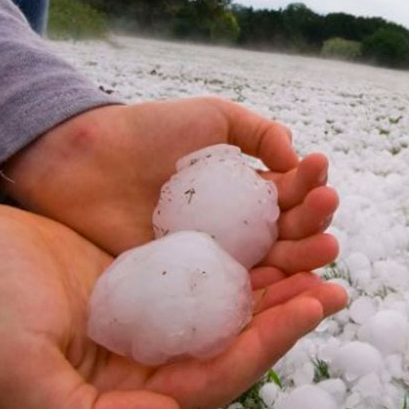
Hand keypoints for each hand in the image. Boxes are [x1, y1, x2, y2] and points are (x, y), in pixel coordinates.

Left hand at [0, 98, 339, 274]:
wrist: (82, 161)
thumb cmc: (146, 132)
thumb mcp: (211, 117)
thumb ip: (258, 132)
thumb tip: (296, 157)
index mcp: (245, 189)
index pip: (290, 193)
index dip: (309, 183)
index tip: (318, 169)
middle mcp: (237, 226)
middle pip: (289, 231)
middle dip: (315, 220)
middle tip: (324, 208)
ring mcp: (215, 257)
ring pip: (272, 263)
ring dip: (305, 256)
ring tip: (326, 245)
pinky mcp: (190, 282)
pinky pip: (234, 291)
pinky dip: (267, 291)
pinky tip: (288, 283)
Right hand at [0, 205, 346, 408]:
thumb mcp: (16, 378)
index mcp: (135, 389)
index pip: (220, 373)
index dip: (270, 343)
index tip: (312, 303)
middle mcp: (155, 354)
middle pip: (240, 336)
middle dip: (291, 306)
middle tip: (334, 273)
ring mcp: (157, 310)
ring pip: (234, 297)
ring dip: (279, 270)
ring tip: (320, 236)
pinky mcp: (153, 270)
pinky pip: (212, 260)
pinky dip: (246, 242)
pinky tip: (273, 216)